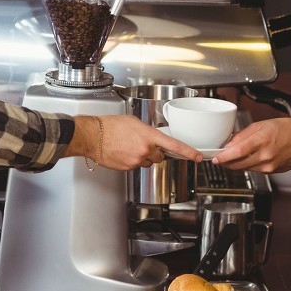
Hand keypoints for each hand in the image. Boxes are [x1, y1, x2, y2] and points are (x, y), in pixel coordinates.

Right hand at [74, 115, 202, 170]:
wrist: (93, 136)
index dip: (188, 152)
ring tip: (129, 147)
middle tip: (142, 144)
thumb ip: (148, 131)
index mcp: (149, 136)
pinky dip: (132, 161)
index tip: (198, 156)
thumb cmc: (110, 126)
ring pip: (147, 162)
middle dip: (155, 152)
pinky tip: (123, 152)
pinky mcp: (128, 168)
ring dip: (143, 156)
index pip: (175, 145)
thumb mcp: (134, 122)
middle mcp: (145, 149)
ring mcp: (136, 160)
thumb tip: (153, 137)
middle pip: (160, 156)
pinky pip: (136, 166)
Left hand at [211, 118, 290, 171]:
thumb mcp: (263, 124)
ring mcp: (268, 166)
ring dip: (235, 163)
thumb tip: (229, 143)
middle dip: (226, 161)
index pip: (238, 151)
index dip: (224, 156)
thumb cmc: (288, 130)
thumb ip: (243, 134)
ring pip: (244, 168)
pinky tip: (249, 157)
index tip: (215, 157)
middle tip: (219, 156)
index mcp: (263, 139)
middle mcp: (265, 155)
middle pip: (238, 163)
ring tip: (233, 155)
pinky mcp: (271, 172)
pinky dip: (247, 164)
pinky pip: (253, 169)